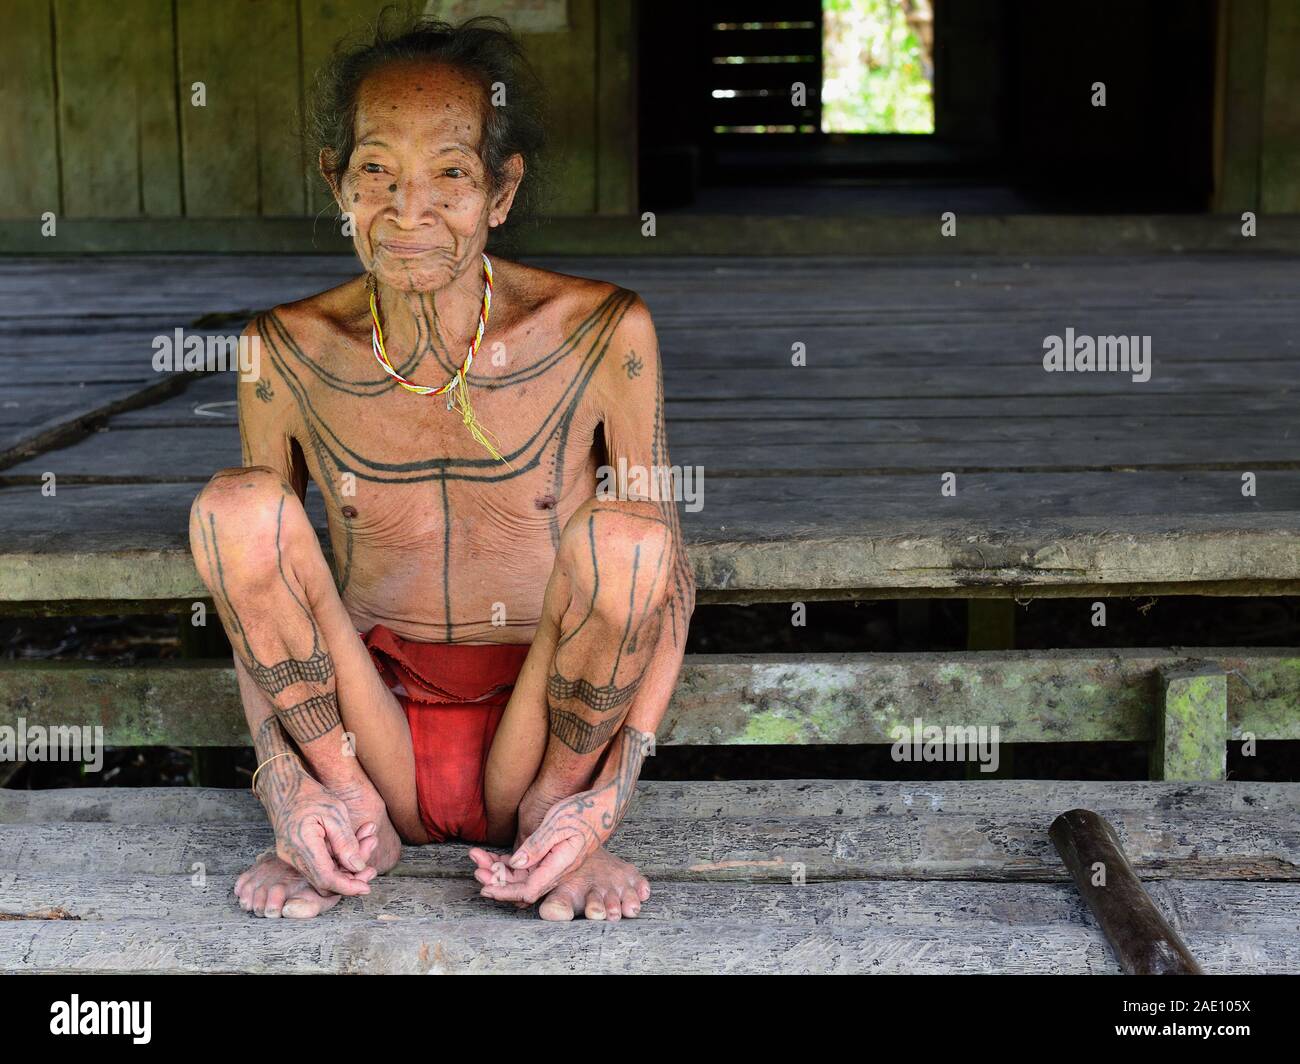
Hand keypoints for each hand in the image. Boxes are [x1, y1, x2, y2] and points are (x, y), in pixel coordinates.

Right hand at [261, 761, 377, 897]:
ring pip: (322, 873)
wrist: (284, 788)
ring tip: (368, 840)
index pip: (326, 878)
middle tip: (372, 866)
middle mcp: (292, 856)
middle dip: (351, 876)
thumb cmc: (310, 795)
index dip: (347, 886)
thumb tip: (358, 867)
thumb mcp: (335, 812)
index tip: (366, 888)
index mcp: (302, 845)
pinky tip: (355, 841)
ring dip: (346, 865)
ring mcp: (290, 857)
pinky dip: (336, 858)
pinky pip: (317, 864)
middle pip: (324, 881)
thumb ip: (345, 842)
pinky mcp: (293, 854)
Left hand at [475, 786, 616, 905]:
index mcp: (560, 865)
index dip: (506, 892)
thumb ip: (537, 845)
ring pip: (526, 877)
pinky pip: (531, 867)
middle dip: (498, 882)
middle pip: (524, 886)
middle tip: (476, 871)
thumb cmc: (584, 811)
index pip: (529, 890)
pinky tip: (498, 858)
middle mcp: (558, 870)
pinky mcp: (555, 857)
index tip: (485, 890)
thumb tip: (515, 863)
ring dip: (503, 872)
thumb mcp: (558, 823)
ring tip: (481, 861)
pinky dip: (513, 864)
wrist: (605, 805)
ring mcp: (557, 864)